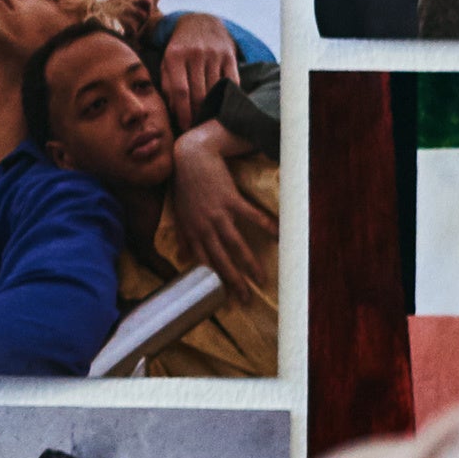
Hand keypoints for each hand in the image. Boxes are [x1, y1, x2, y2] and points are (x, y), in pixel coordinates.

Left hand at [155, 11, 241, 117]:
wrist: (200, 23)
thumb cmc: (179, 49)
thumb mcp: (166, 61)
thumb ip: (166, 83)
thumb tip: (173, 110)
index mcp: (175, 56)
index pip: (180, 91)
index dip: (182, 112)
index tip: (184, 127)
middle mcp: (195, 54)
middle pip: (198, 93)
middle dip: (197, 114)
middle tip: (196, 128)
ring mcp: (215, 54)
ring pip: (214, 89)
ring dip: (211, 108)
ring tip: (207, 121)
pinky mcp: (230, 55)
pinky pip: (231, 81)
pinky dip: (228, 96)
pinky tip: (223, 107)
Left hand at [168, 130, 274, 290]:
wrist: (190, 158)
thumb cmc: (184, 186)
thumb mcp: (179, 214)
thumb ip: (183, 237)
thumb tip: (180, 258)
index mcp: (192, 232)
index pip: (204, 263)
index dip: (215, 282)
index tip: (225, 299)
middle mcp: (204, 227)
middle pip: (221, 260)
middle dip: (234, 282)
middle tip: (246, 300)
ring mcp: (217, 214)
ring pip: (236, 245)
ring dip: (249, 264)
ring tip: (262, 279)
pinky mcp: (230, 199)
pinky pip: (250, 216)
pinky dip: (266, 225)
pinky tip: (279, 235)